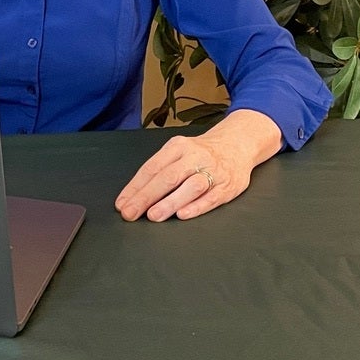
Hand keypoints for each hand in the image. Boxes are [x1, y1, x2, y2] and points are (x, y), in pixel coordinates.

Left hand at [114, 109, 281, 221]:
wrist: (237, 144)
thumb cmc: (200, 153)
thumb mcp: (178, 152)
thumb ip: (160, 170)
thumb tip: (134, 194)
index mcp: (177, 147)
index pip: (152, 167)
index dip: (135, 187)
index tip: (122, 203)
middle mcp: (195, 156)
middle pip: (168, 177)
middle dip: (146, 196)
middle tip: (130, 213)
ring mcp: (213, 171)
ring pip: (190, 187)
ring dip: (170, 202)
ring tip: (153, 215)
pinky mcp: (228, 185)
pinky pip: (212, 197)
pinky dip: (197, 206)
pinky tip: (182, 215)